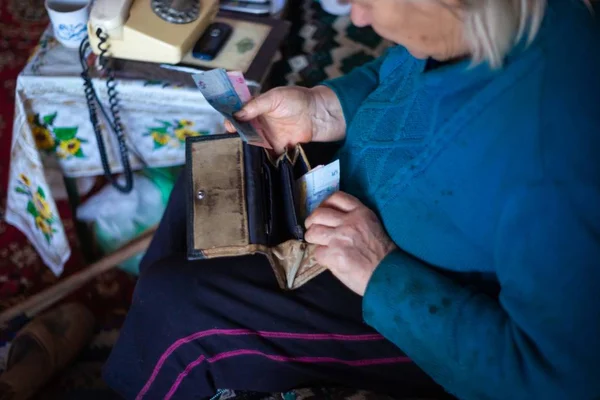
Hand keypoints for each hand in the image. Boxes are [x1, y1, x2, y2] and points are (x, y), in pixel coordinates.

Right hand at [225, 85, 344, 153]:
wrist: (317, 114)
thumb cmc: (296, 100)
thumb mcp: (274, 97)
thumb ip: (255, 106)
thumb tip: (237, 114)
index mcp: (256, 108)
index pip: (238, 113)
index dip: (231, 118)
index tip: (228, 124)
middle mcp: (259, 123)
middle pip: (242, 130)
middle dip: (237, 134)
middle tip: (234, 137)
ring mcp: (267, 136)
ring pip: (251, 144)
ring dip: (246, 147)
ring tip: (241, 149)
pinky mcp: (276, 148)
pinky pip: (266, 156)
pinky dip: (261, 159)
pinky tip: (255, 160)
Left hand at [304, 192, 396, 295]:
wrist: (389, 273)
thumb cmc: (383, 254)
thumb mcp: (373, 226)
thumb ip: (355, 220)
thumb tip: (334, 222)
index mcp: (361, 213)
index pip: (337, 197)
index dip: (324, 204)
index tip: (322, 211)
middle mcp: (349, 222)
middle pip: (319, 213)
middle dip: (312, 221)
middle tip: (312, 228)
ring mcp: (340, 238)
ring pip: (313, 232)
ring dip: (312, 238)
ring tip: (317, 243)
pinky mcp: (334, 254)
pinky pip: (317, 252)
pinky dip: (321, 257)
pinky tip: (329, 260)